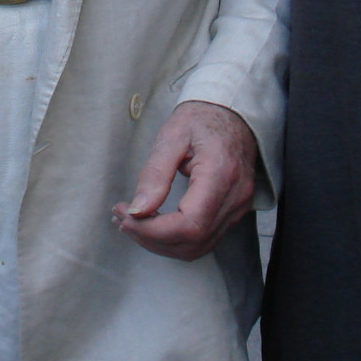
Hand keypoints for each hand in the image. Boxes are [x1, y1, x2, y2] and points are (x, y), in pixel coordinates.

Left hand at [111, 100, 258, 260]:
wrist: (232, 113)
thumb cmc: (201, 118)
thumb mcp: (172, 135)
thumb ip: (155, 174)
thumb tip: (137, 210)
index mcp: (220, 173)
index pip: (189, 224)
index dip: (153, 231)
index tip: (126, 216)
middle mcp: (235, 197)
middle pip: (192, 242)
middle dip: (151, 238)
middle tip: (122, 219)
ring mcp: (238, 207)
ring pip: (197, 247)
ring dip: (161, 243)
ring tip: (132, 223)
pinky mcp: (234, 212)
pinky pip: (204, 239)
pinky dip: (176, 239)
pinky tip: (154, 225)